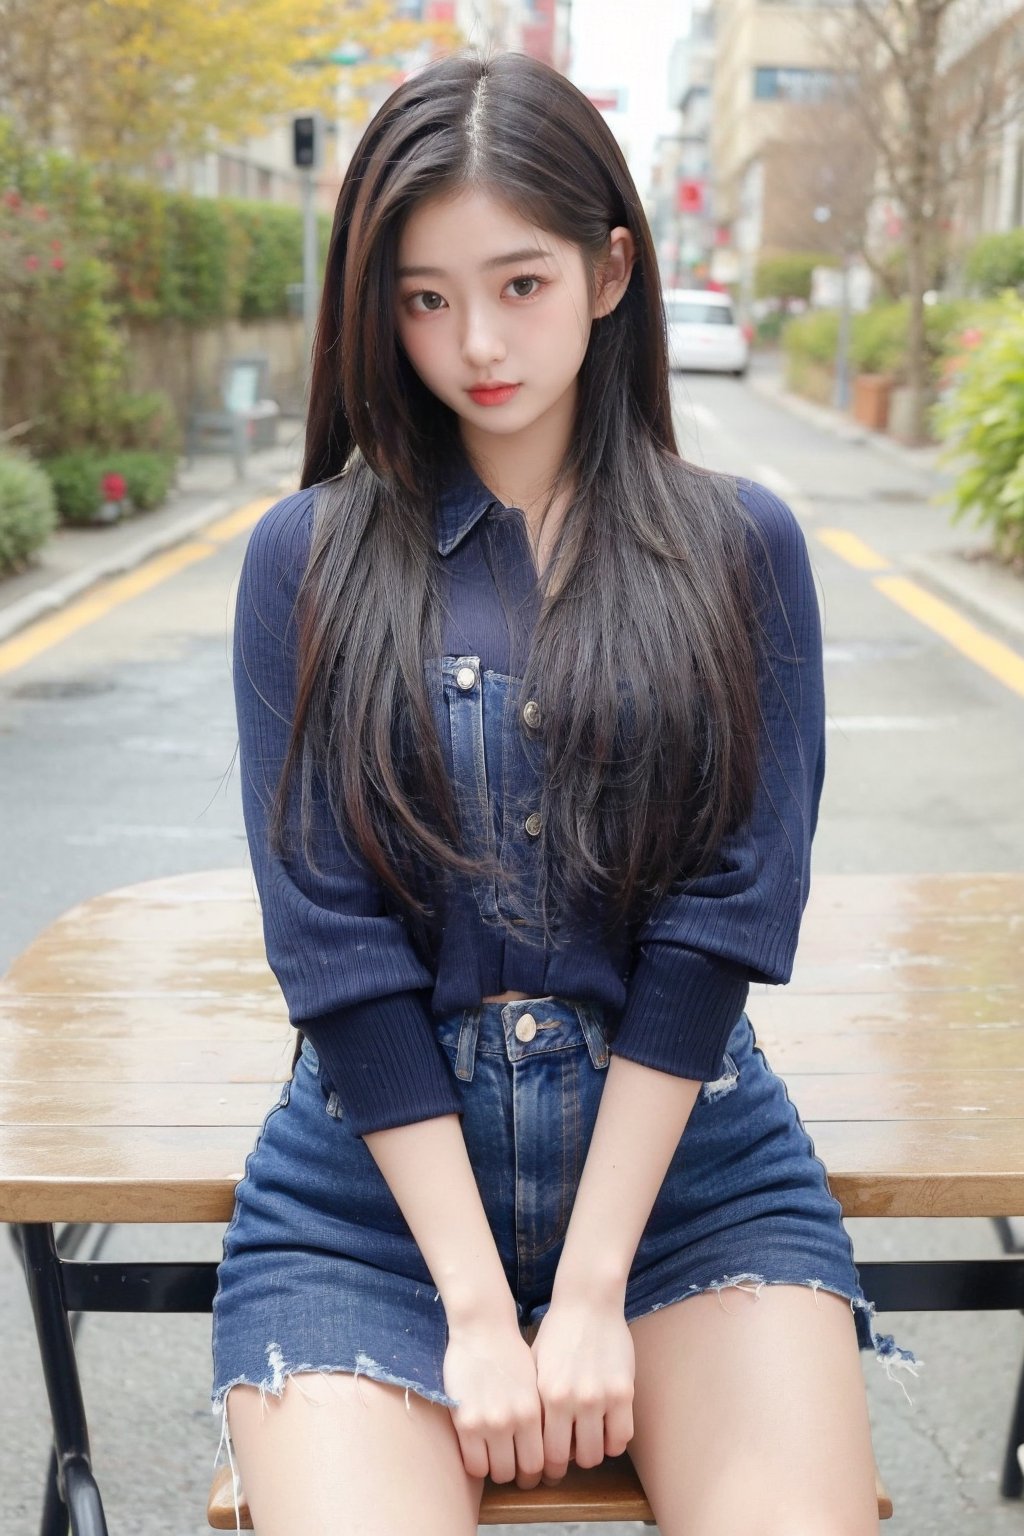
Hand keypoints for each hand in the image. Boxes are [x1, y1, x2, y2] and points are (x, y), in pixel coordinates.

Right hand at [443, 1316, 544, 1488]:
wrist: (481, 1328)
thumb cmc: (510, 1353)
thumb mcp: (535, 1384)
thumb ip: (539, 1417)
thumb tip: (547, 1447)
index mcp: (534, 1412)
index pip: (541, 1462)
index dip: (538, 1473)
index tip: (533, 1471)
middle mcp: (513, 1421)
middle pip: (520, 1472)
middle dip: (518, 1476)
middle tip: (514, 1468)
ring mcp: (487, 1423)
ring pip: (496, 1473)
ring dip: (496, 1470)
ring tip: (495, 1460)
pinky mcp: (464, 1422)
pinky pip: (472, 1464)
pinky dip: (476, 1465)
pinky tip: (478, 1452)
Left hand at [530, 1296, 634, 1481]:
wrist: (587, 1302)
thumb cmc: (556, 1334)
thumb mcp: (534, 1367)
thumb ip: (533, 1403)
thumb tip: (527, 1441)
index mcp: (547, 1395)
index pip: (547, 1453)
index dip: (548, 1468)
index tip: (549, 1468)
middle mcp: (573, 1399)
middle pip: (575, 1459)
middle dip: (571, 1464)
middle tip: (570, 1456)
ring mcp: (601, 1396)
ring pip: (601, 1452)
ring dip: (595, 1453)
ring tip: (589, 1442)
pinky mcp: (624, 1390)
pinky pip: (624, 1435)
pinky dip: (615, 1441)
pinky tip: (608, 1430)